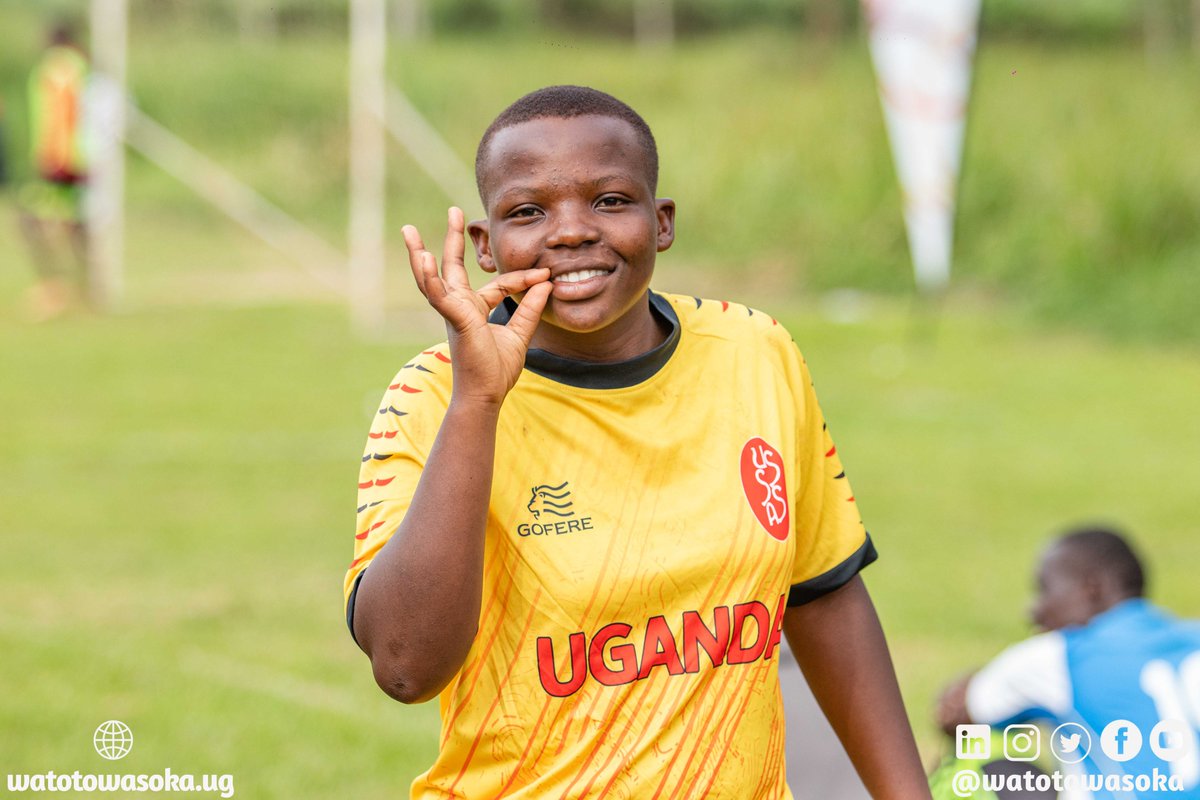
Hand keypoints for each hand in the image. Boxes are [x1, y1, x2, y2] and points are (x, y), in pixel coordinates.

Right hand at [403, 207, 551, 406]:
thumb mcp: (520, 334)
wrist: (487, 395)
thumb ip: (531, 308)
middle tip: (454, 211)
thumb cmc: (496, 371)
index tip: (546, 275)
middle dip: (452, 239)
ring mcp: (453, 312)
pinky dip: (428, 277)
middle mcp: (460, 307)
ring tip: (409, 231)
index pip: (500, 285)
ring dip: (420, 254)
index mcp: (475, 310)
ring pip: (432, 278)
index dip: (524, 279)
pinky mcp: (454, 319)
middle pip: (453, 267)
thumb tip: (548, 284)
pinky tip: (423, 257)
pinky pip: (438, 295)